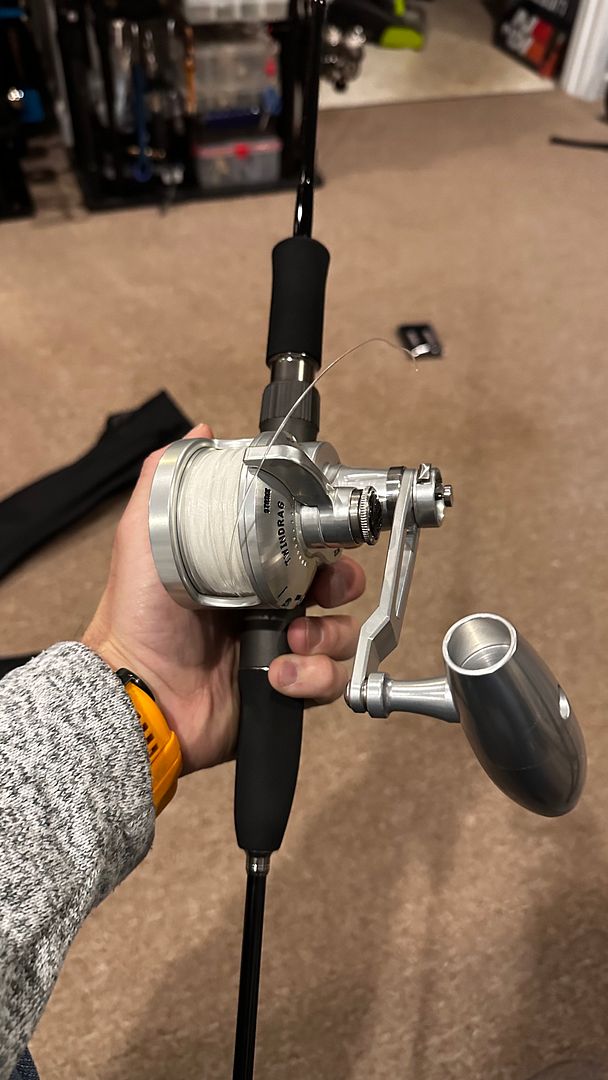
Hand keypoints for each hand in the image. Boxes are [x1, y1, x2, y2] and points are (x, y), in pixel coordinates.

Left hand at [83, 425, 365, 773]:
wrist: (138, 692)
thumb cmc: (136, 619)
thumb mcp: (146, 537)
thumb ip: (168, 482)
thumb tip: (198, 432)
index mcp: (246, 569)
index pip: (306, 545)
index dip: (324, 541)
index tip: (326, 537)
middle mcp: (268, 605)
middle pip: (337, 586)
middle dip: (342, 584)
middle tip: (324, 590)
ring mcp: (279, 647)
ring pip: (341, 634)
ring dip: (327, 635)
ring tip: (291, 639)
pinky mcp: (285, 687)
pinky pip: (328, 680)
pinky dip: (312, 676)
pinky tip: (279, 673)